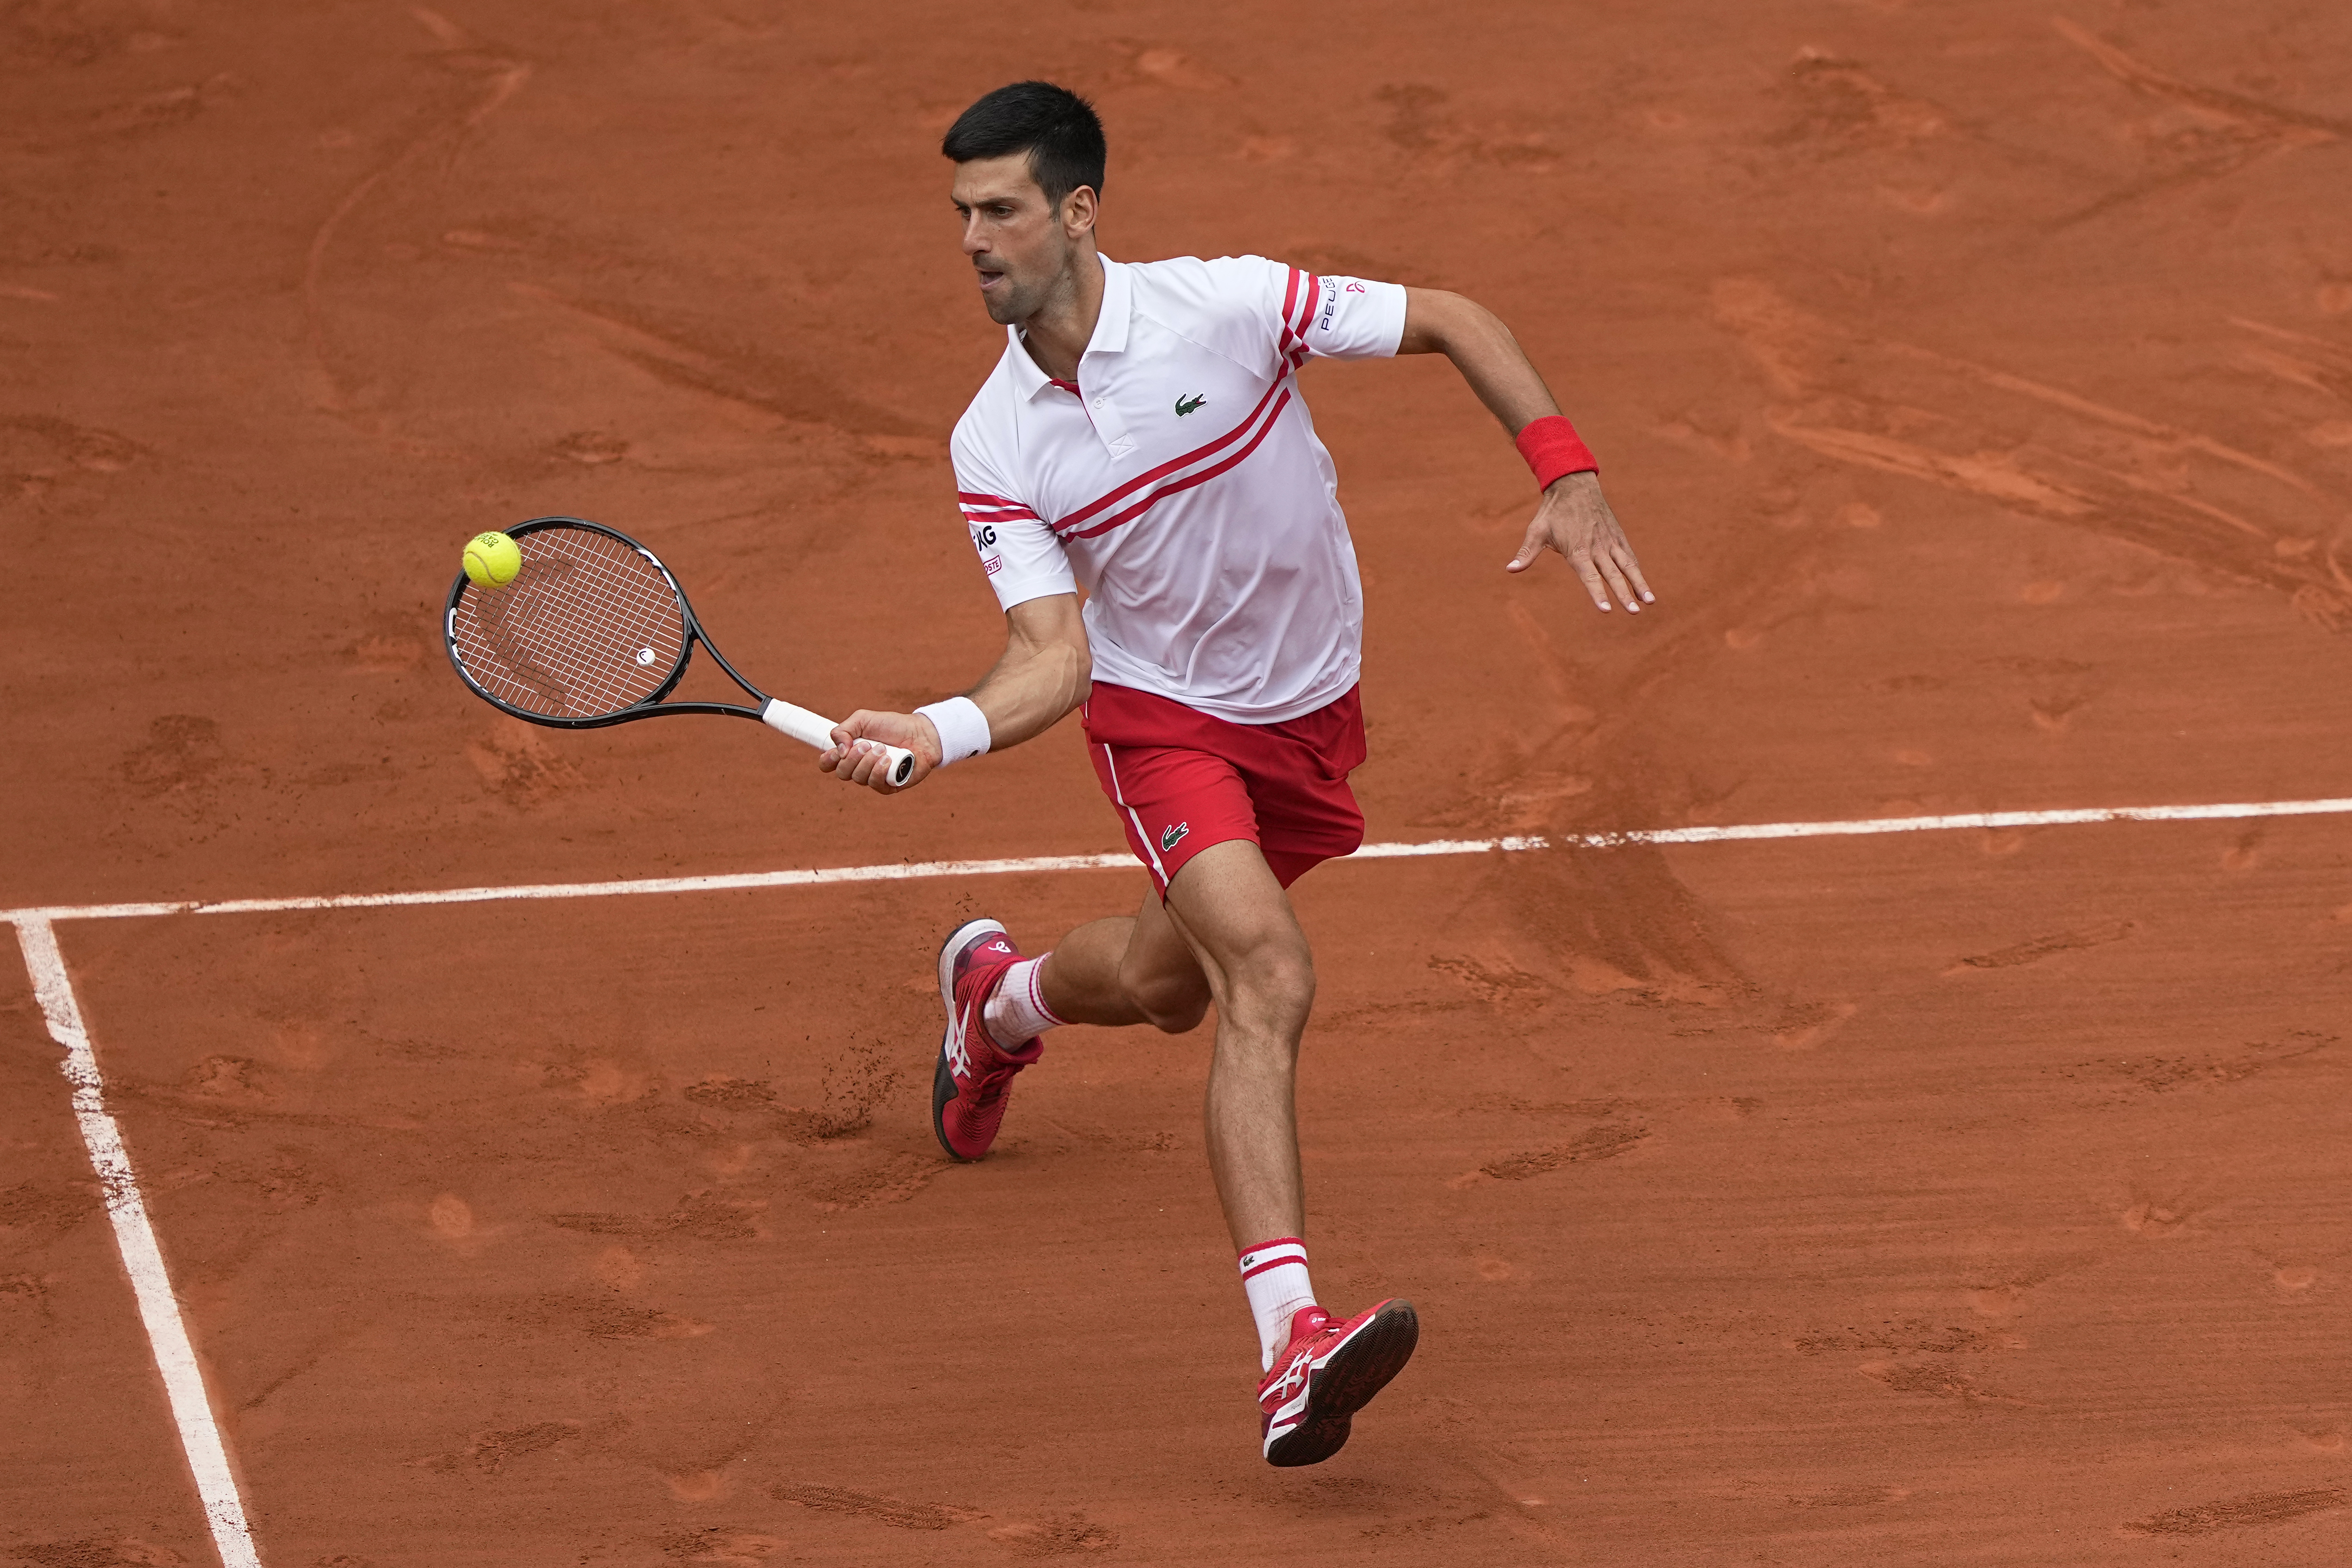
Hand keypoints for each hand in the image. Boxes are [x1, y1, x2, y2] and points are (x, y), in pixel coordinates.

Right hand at [819, 709, 942, 794]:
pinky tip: (889, 760)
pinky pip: (875, 785)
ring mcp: (873, 777)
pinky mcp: (888, 786)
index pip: (827, 764)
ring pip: (858, 778)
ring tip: (882, 749)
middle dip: (852, 758)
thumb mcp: (863, 719)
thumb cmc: (892, 726)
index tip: (838, 751)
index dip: (828, 760)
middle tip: (867, 744)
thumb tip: (839, 751)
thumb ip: (843, 730)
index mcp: (849, 752)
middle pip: (841, 773)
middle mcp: (859, 767)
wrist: (921, 733)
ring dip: (868, 761)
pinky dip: (880, 771)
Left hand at [1506, 471, 1653, 613]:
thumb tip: (1510, 569)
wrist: (1574, 484)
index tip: (1605, 610)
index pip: (1589, 576)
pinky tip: (1644, 589)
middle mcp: (1597, 547)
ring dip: (1640, 584)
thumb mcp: (1536, 531)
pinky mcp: (1618, 536)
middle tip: (1633, 612)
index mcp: (1578, 550)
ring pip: (1628, 566)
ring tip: (1650, 602)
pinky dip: (1637, 572)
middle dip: (1624, 594)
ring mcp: (1610, 542)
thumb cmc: (1553, 512)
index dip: (1597, 593)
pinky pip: (1630, 557)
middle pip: (1612, 575)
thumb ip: (1526, 553)